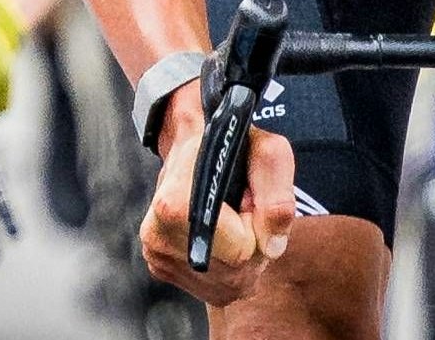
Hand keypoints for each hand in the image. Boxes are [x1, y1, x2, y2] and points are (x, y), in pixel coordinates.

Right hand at [139, 90, 295, 306]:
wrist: (190, 148)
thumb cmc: (230, 149)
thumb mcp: (266, 151)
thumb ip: (276, 191)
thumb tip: (271, 246)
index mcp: (174, 205)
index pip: (241, 251)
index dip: (255, 224)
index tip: (247, 199)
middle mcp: (158, 236)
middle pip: (236, 269)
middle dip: (250, 242)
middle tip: (240, 209)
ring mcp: (157, 257)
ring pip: (227, 281)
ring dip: (239, 255)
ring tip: (229, 221)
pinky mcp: (161, 270)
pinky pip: (213, 286)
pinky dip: (225, 266)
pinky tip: (218, 236)